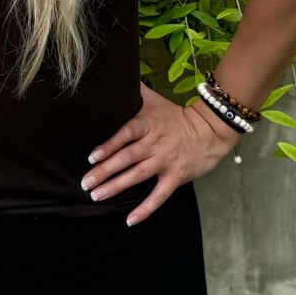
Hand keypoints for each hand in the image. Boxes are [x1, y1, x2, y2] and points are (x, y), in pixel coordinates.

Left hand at [80, 82, 236, 225]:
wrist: (210, 130)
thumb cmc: (177, 116)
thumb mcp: (155, 101)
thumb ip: (136, 91)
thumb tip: (118, 74)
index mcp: (147, 125)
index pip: (124, 135)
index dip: (108, 146)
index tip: (91, 156)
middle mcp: (154, 144)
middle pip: (126, 158)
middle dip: (104, 171)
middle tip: (86, 182)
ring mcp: (165, 162)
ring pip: (137, 176)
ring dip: (116, 187)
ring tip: (97, 196)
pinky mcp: (175, 177)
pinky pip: (159, 196)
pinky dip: (145, 209)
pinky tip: (130, 220)